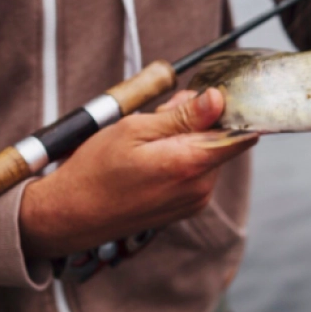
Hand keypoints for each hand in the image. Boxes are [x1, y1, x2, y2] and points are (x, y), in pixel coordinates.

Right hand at [18, 88, 257, 258]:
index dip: (229, 109)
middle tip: (159, 116)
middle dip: (197, 121)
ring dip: (186, 139)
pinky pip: (195, 172)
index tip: (208, 97)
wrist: (69, 215)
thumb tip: (217, 99)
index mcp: (191, 164)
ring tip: (147, 141)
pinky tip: (149, 159)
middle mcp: (200, 188)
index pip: (241, 133)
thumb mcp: (134, 129)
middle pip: (220, 139)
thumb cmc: (95, 171)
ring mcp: (195, 201)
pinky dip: (179, 158)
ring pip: (207, 154)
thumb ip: (182, 115)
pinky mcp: (186, 208)